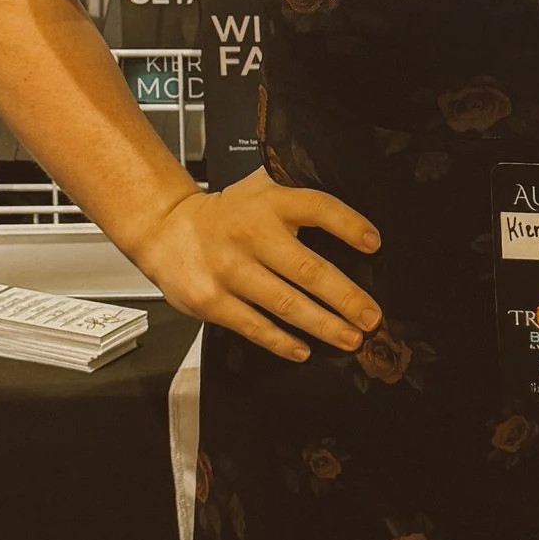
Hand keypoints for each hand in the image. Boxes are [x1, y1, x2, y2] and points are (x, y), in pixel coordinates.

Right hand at [134, 171, 382, 363]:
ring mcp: (230, 270)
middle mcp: (251, 234)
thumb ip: (297, 195)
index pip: (317, 207)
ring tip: (350, 338)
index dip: (349, 225)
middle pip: (308, 268)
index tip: (374, 244)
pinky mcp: (212, 300)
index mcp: (269, 203)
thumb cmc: (225, 215)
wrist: (164, 230)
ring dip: (323, 325)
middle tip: (371, 316)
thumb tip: (351, 213)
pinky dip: (282, 342)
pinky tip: (304, 350)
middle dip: (346, 297)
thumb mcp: (260, 190)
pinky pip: (255, 326)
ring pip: (286, 303)